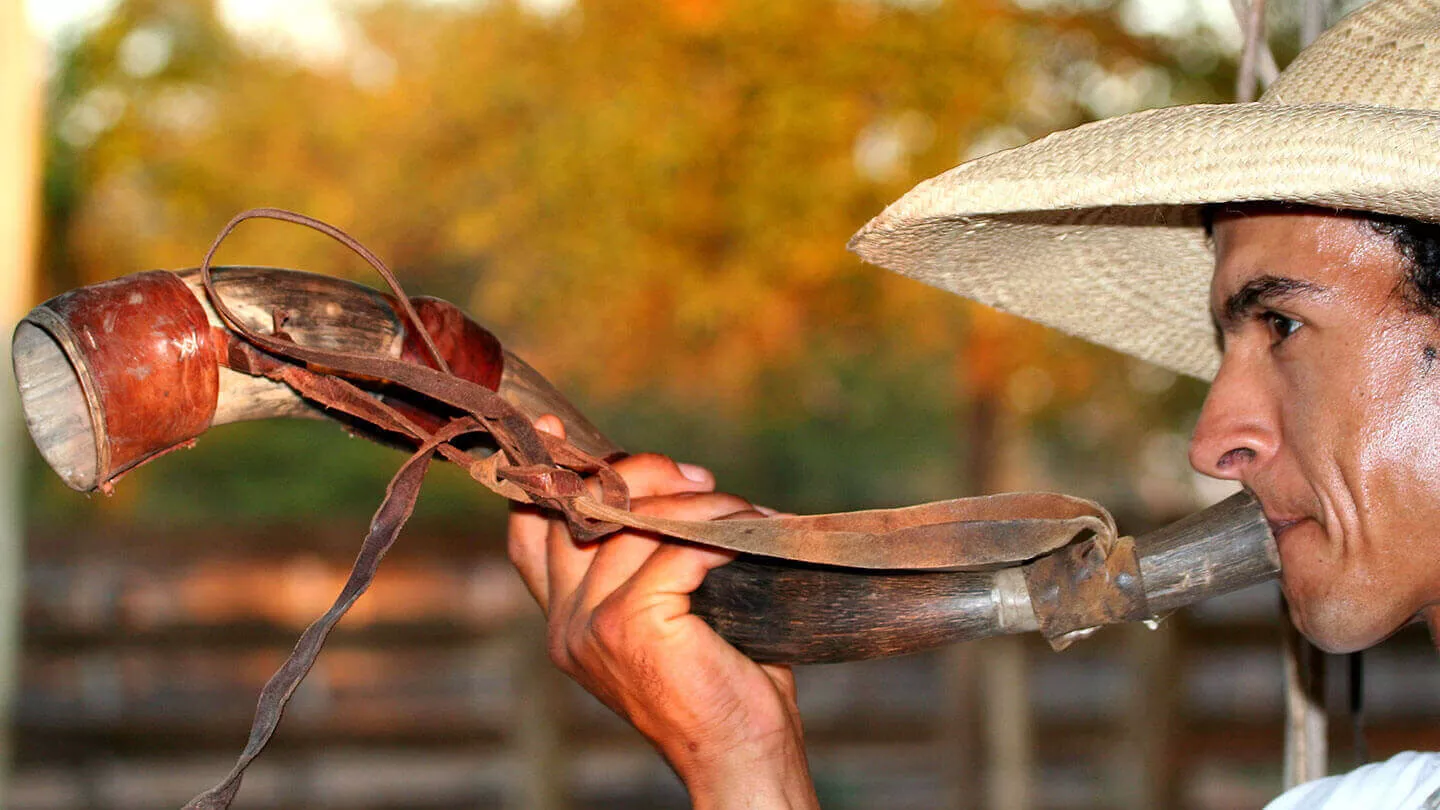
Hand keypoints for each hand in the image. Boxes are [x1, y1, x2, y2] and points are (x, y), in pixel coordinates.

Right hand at [507, 416, 818, 809]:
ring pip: (635, 524)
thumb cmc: (721, 683)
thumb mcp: (671, 614)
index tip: (552, 430)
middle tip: (700, 480)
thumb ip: (646, 562)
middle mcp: (565, 625)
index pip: (530, 534)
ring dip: (698, 505)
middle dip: (641, 476)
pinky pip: (675, 546)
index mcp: (564, 622)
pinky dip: (720, 530)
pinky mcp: (630, 626)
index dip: (538, 478)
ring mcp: (591, 626)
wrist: (741, 756)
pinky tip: (753, 533)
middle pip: (582, 510)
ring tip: (745, 513)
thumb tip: (669, 485)